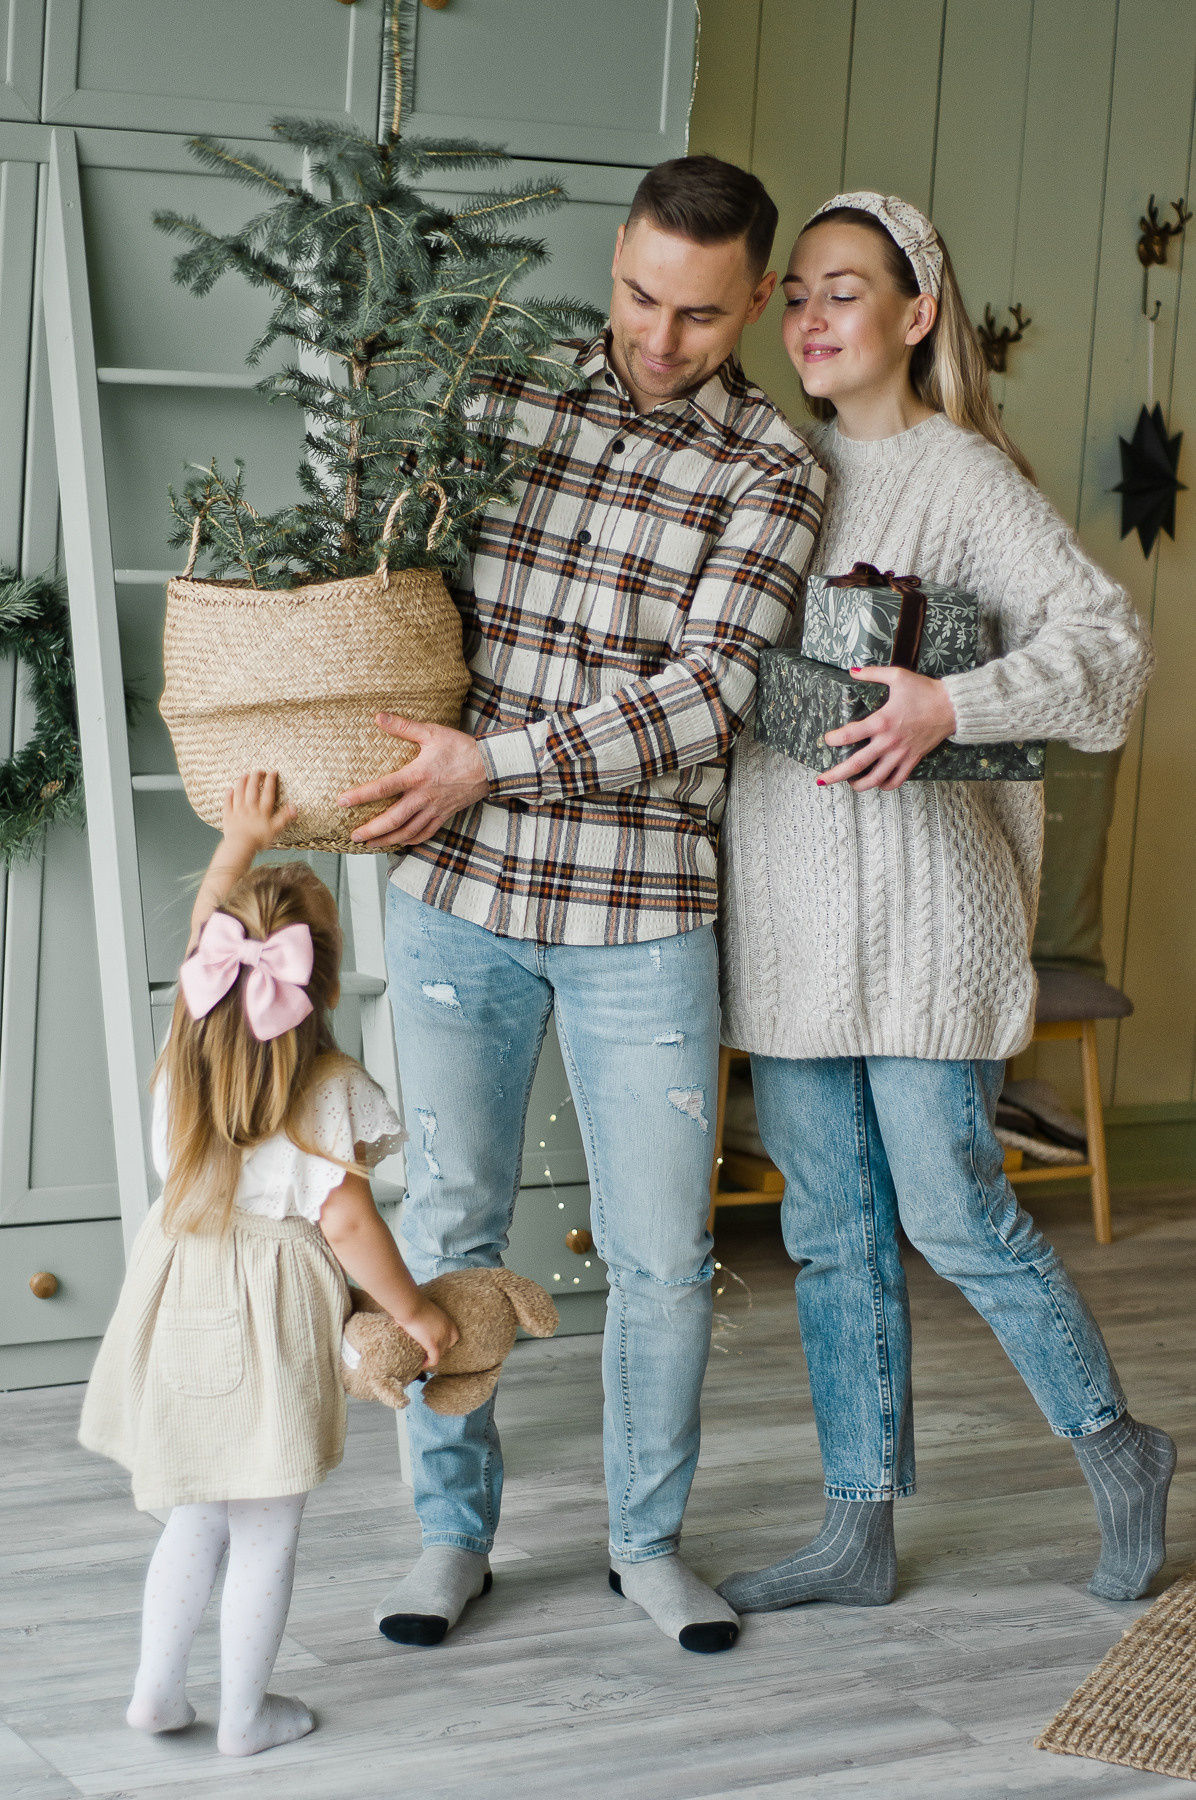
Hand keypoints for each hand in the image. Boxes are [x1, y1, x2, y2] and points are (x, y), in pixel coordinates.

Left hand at [221, 769, 296, 853]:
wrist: (240, 846)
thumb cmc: (259, 839)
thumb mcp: (276, 829)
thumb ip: (284, 817)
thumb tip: (294, 807)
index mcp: (263, 810)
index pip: (268, 792)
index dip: (270, 781)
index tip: (272, 772)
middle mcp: (250, 807)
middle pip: (252, 789)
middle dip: (255, 778)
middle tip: (258, 771)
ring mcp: (238, 811)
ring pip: (239, 793)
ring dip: (241, 783)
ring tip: (244, 775)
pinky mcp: (228, 817)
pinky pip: (228, 804)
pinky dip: (228, 796)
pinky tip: (229, 790)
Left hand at [338, 715, 489, 848]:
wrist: (491, 766)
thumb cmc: (461, 747)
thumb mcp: (431, 732)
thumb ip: (403, 726)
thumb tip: (378, 717)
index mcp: (417, 776)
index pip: (383, 788)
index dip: (360, 796)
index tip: (342, 802)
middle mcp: (423, 797)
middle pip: (393, 819)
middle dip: (371, 830)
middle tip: (353, 836)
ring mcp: (435, 809)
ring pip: (408, 831)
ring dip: (387, 840)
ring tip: (370, 844)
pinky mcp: (445, 815)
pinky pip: (426, 833)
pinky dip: (411, 841)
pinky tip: (400, 843)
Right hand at [398, 1297, 458, 1369]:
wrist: (409, 1305)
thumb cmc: (411, 1304)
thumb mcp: (424, 1310)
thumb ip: (426, 1318)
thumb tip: (416, 1321)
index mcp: (446, 1320)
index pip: (454, 1336)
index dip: (446, 1342)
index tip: (436, 1344)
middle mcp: (447, 1329)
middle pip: (447, 1347)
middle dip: (438, 1350)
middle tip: (426, 1352)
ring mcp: (442, 1337)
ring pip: (440, 1354)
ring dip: (431, 1357)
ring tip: (421, 1359)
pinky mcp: (433, 1344)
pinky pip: (434, 1359)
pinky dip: (428, 1363)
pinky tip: (421, 1364)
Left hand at [820, 667, 957, 790]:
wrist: (952, 706)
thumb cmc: (924, 690)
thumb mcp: (897, 676)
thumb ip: (872, 673)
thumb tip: (852, 671)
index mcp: (881, 721)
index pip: (849, 735)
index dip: (833, 739)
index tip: (827, 740)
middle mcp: (888, 741)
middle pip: (856, 765)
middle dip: (835, 775)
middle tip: (821, 780)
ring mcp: (901, 754)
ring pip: (876, 778)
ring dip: (859, 785)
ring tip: (850, 784)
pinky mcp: (912, 760)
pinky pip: (897, 780)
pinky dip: (885, 785)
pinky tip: (877, 783)